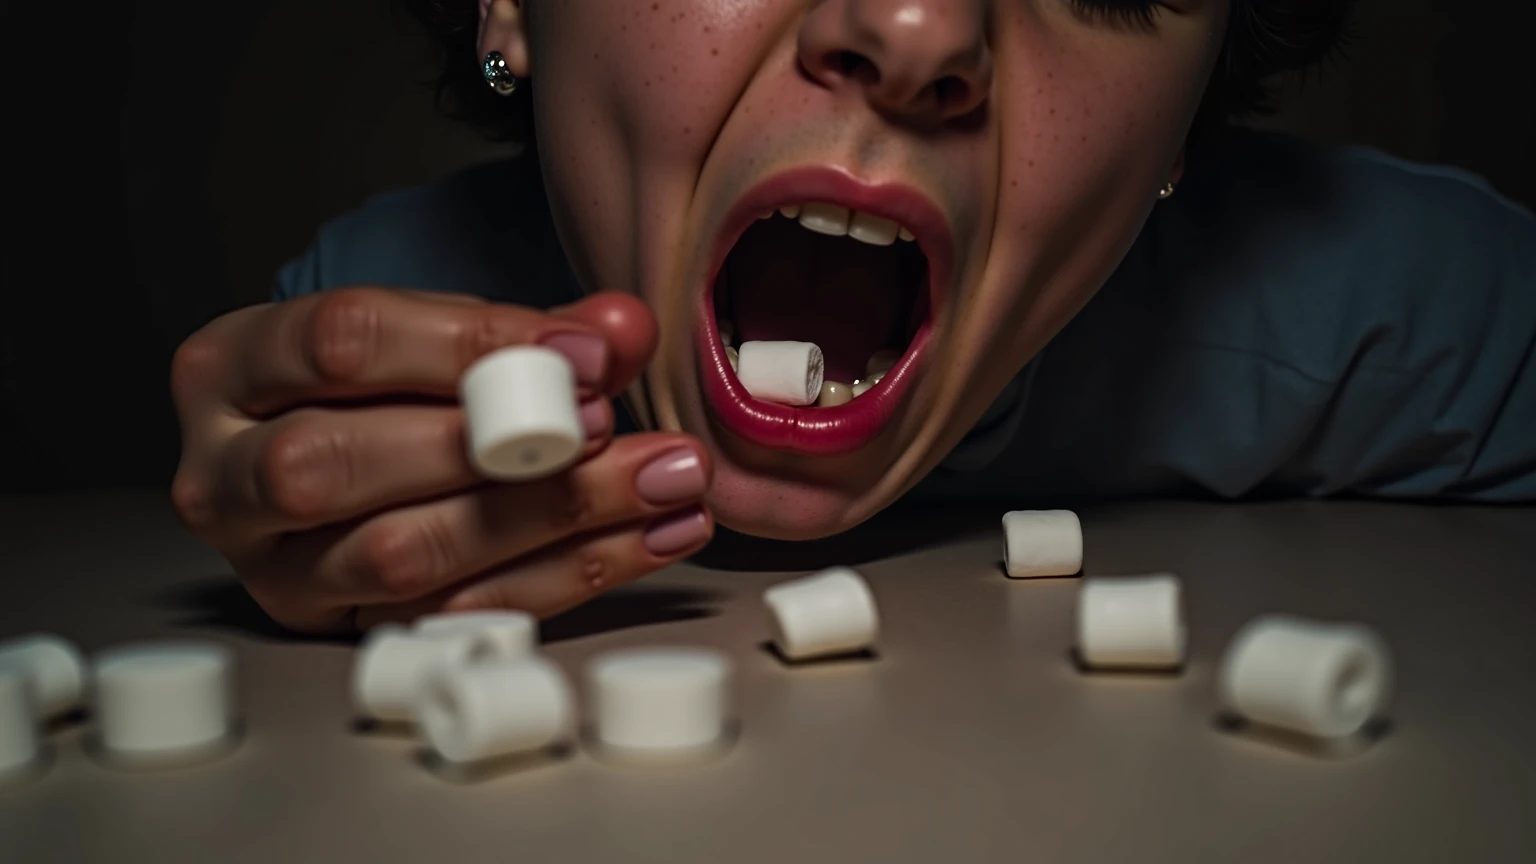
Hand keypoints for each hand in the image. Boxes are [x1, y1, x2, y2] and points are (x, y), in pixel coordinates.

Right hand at [170, 288, 712, 632]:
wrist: (337, 452)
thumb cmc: (381, 384)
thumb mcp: (433, 334)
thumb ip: (524, 331)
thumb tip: (621, 329)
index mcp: (226, 370)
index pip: (341, 345)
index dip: (472, 347)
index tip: (586, 350)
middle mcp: (224, 479)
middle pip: (345, 463)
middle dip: (497, 447)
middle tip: (612, 424)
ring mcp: (276, 570)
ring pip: (404, 555)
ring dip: (553, 518)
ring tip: (665, 480)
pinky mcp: (346, 633)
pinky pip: (460, 615)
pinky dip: (570, 576)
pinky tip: (652, 535)